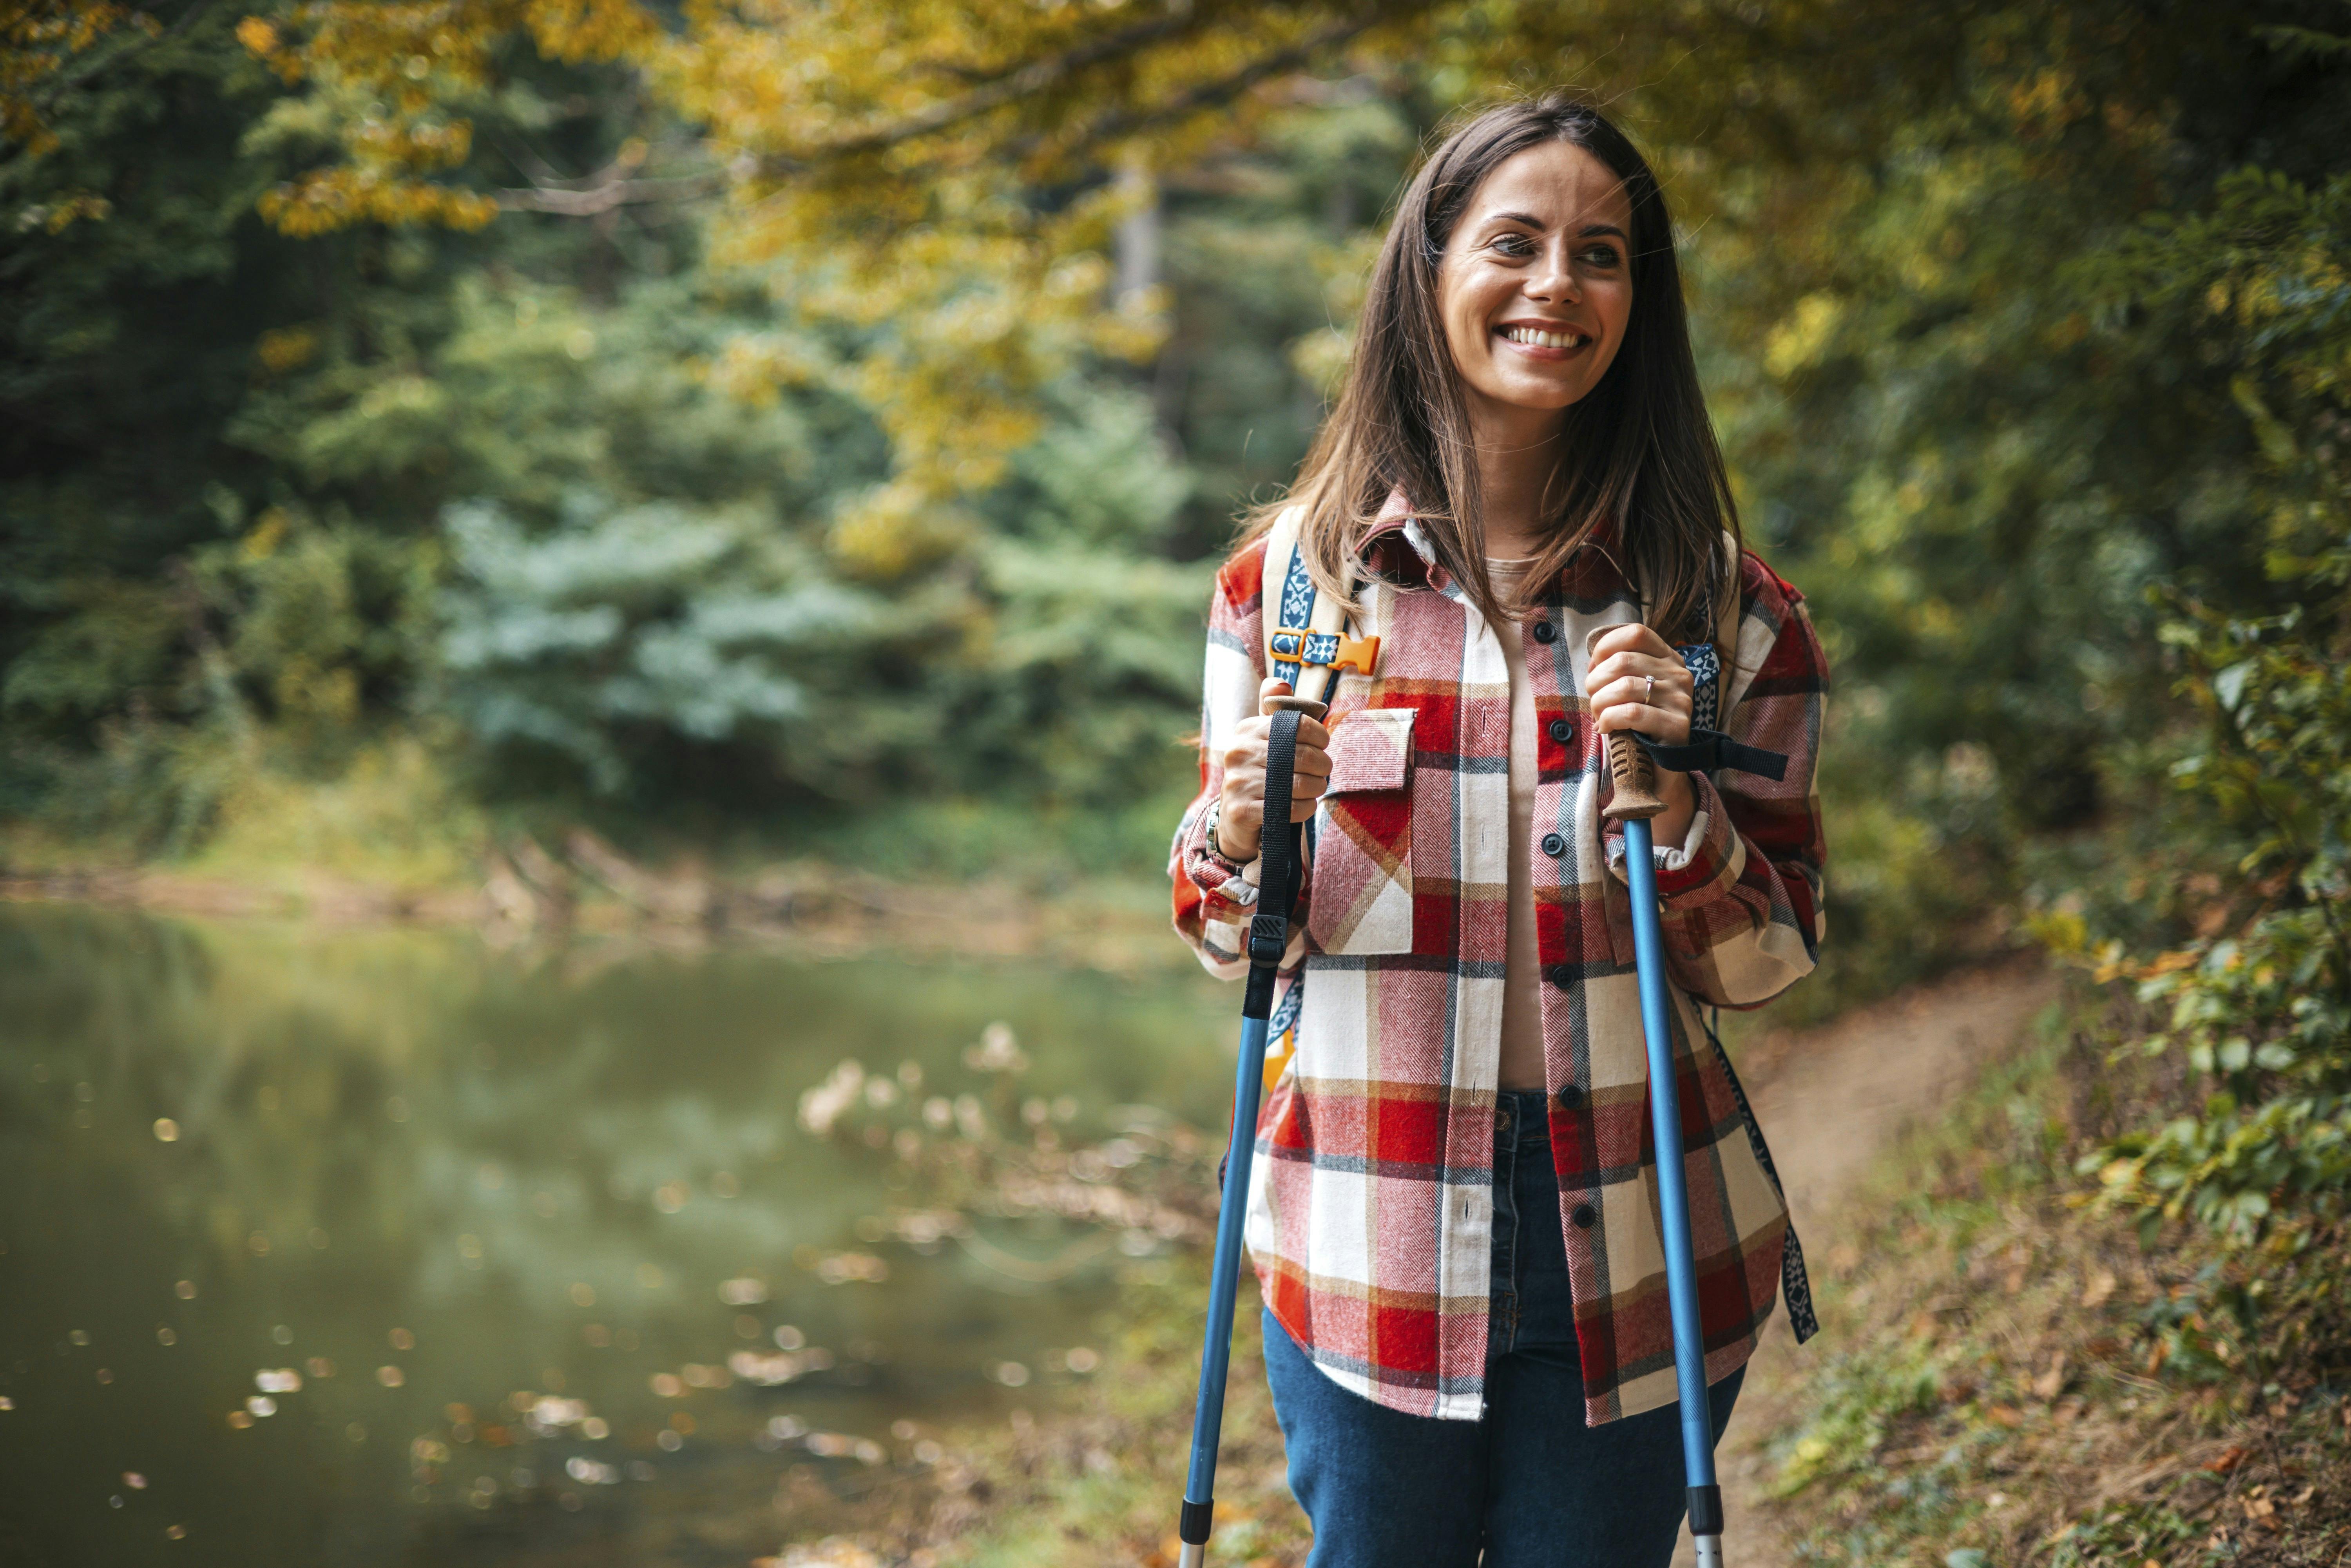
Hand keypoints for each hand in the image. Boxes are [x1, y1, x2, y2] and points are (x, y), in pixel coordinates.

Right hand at [1213, 678, 1332, 862]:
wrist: (1236, 816)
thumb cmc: (1261, 770)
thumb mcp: (1264, 736)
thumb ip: (1273, 708)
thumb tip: (1281, 684)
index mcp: (1247, 729)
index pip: (1297, 724)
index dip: (1319, 735)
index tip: (1322, 744)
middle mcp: (1238, 752)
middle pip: (1303, 755)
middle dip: (1322, 765)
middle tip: (1324, 772)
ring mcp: (1238, 782)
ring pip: (1299, 784)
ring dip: (1316, 788)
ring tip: (1315, 788)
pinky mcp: (1242, 810)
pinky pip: (1290, 808)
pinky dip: (1305, 808)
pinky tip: (1303, 805)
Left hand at [1587, 624, 1698, 843]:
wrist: (1659, 772)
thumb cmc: (1637, 728)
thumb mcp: (1629, 692)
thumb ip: (1619, 671)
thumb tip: (1593, 664)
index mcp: (1669, 659)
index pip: (1636, 633)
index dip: (1605, 647)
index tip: (1593, 669)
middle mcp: (1680, 675)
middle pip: (1623, 661)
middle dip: (1596, 682)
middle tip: (1593, 702)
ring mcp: (1681, 700)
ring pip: (1624, 687)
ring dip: (1599, 703)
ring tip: (1599, 717)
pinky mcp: (1677, 726)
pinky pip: (1631, 713)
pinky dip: (1609, 720)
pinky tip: (1605, 729)